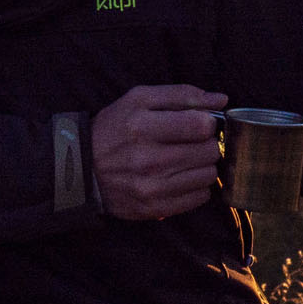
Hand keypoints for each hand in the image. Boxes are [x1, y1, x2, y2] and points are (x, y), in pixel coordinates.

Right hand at [92, 84, 226, 219]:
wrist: (81, 167)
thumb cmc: (114, 128)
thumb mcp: (138, 99)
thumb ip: (181, 95)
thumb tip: (221, 99)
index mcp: (142, 126)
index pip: (201, 125)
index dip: (207, 122)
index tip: (198, 123)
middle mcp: (147, 159)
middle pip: (209, 151)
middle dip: (205, 143)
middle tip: (190, 142)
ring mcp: (151, 187)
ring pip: (209, 175)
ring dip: (202, 165)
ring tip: (184, 159)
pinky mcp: (155, 208)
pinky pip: (200, 197)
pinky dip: (196, 186)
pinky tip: (179, 176)